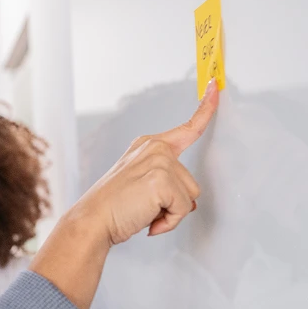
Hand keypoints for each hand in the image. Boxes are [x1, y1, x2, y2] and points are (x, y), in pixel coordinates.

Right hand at [76, 79, 219, 245]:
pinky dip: (168, 222)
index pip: (186, 128)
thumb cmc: (112, 206)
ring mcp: (159, 162)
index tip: (215, 87)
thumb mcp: (140, 184)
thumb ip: (168, 184)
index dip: (206, 109)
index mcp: (148, 146)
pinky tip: (148, 220)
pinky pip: (184, 209)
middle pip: (192, 183)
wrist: (92, 219)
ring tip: (144, 212)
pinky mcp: (162, 180)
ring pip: (191, 197)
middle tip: (145, 207)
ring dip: (172, 213)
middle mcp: (155, 149)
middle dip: (175, 202)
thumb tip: (191, 203)